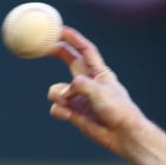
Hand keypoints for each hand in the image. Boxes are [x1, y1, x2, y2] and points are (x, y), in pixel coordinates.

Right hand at [47, 27, 145, 154]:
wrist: (124, 136)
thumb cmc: (118, 111)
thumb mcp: (100, 92)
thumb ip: (81, 85)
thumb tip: (64, 91)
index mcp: (99, 73)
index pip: (85, 50)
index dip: (73, 38)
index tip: (60, 28)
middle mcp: (88, 82)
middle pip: (68, 60)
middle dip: (54, 51)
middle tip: (41, 45)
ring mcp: (80, 97)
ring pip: (57, 89)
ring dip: (57, 94)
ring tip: (68, 103)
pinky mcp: (75, 112)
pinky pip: (57, 107)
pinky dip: (59, 110)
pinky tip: (67, 115)